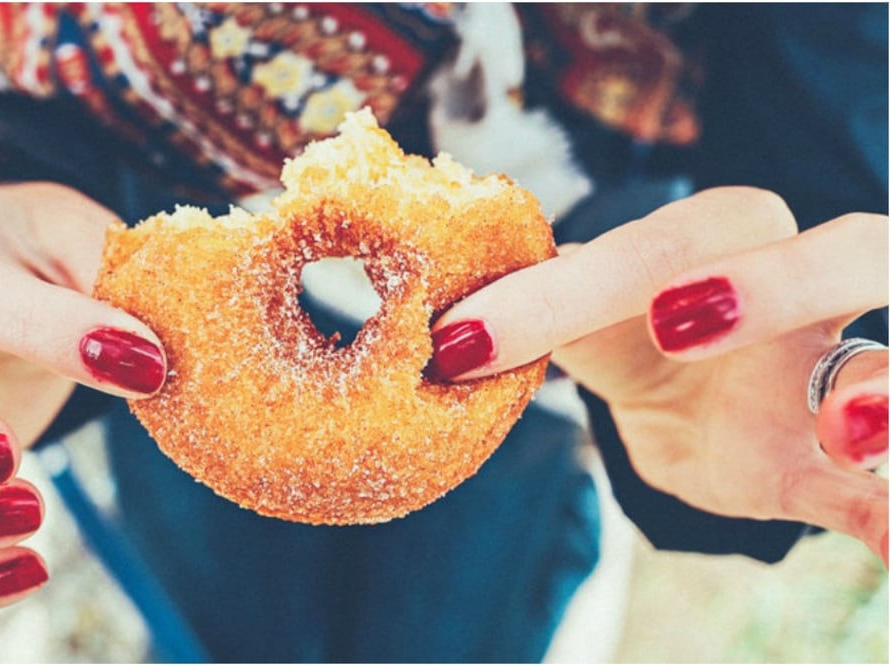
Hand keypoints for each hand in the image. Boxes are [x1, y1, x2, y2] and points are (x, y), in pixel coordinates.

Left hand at [430, 187, 888, 563]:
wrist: (689, 402)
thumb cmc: (632, 334)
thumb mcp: (579, 317)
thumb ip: (535, 310)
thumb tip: (448, 325)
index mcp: (729, 237)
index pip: (670, 241)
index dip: (580, 282)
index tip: (482, 337)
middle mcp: (808, 292)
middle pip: (847, 252)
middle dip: (777, 282)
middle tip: (675, 323)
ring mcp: (834, 377)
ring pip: (889, 366)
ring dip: (878, 394)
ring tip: (848, 429)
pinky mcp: (832, 467)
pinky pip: (878, 488)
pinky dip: (886, 511)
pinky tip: (889, 540)